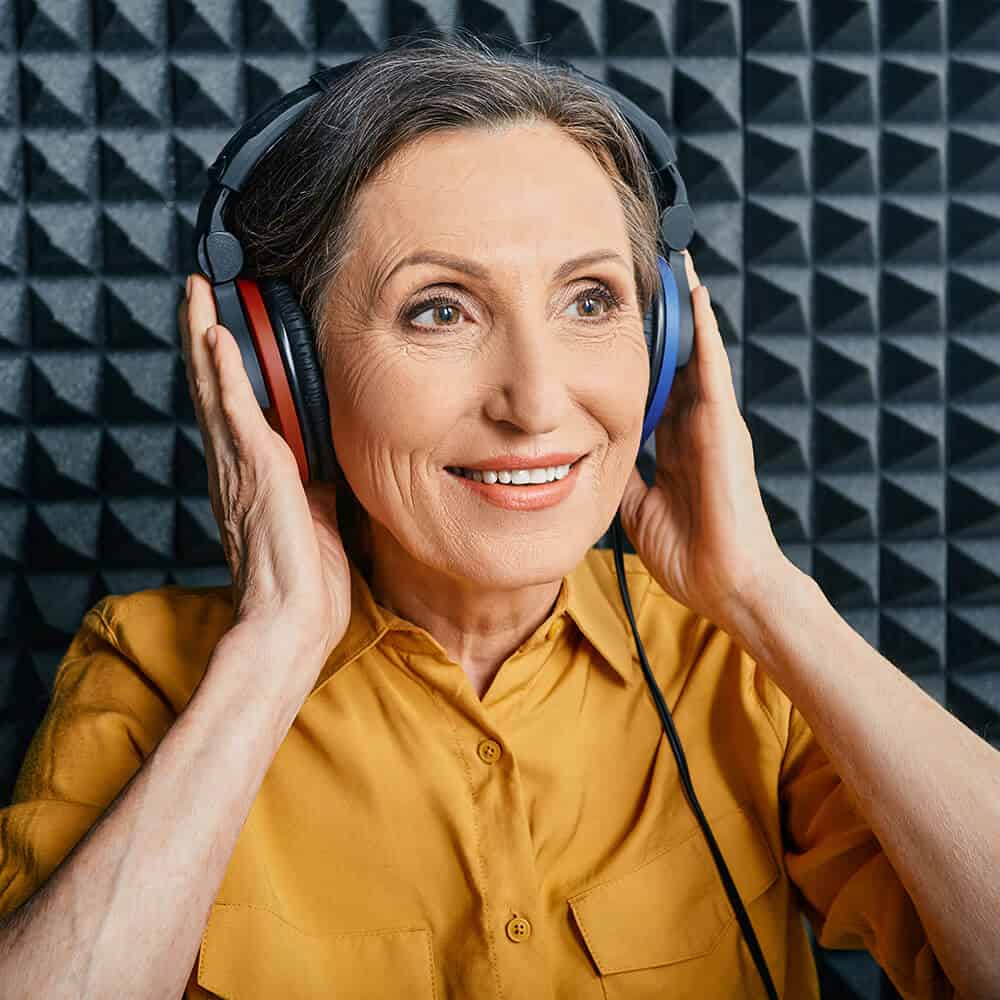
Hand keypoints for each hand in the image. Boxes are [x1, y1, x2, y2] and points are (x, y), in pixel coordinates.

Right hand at [178, 274, 350, 665]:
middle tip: (199, 290)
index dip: (224, 367)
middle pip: (211, 387)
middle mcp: (235, 465)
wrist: (294, 620)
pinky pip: (232, 410)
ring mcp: (240, 466)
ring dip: (203, 335)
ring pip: (212, 387)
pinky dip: (221, 371)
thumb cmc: (305, 581)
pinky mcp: (255, 470)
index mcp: (251, 477)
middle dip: (204, 335)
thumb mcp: (320, 518)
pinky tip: (214, 334)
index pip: (233, 408)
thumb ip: (321, 483)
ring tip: (198, 291)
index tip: (223, 328)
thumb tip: (335, 460)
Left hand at [618, 251, 789, 632]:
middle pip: (677, 360)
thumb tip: (592, 451)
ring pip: (697, 353)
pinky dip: (704, 331)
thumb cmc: (690, 552)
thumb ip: (623, 472)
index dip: (640, 355)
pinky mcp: (725, 426)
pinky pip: (713, 369)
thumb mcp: (638, 506)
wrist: (727, 584)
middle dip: (663, 319)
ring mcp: (714, 423)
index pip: (655, 387)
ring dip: (684, 309)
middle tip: (647, 270)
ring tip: (673, 262)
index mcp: (677, 444)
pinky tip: (695, 295)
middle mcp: (697, 426)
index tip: (620, 323)